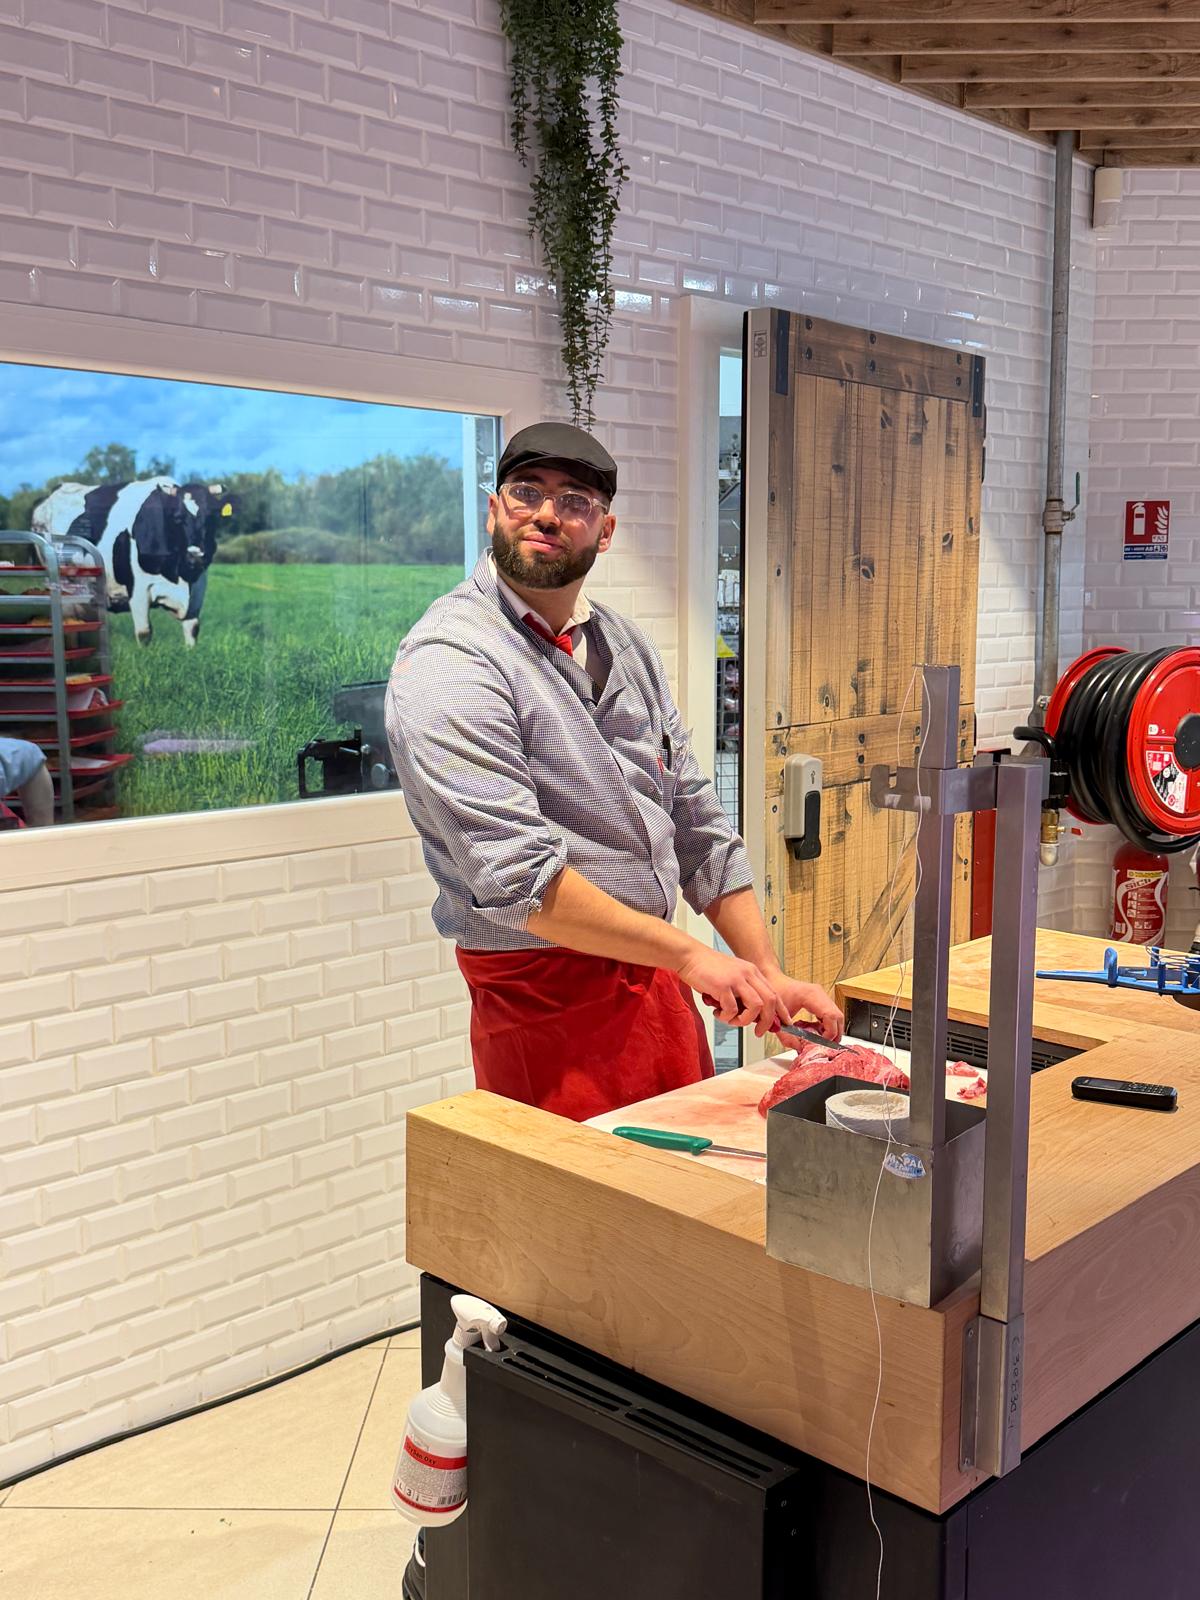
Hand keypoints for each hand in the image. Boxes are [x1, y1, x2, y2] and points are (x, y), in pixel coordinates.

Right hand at [675, 947, 789, 1032]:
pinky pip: (732, 1009)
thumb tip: (751, 1015)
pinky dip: (726, 1016)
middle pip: (769, 1001)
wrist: (690, 957)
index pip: (774, 993)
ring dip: (744, 1020)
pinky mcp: (723, 985)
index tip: (783, 1023)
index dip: (781, 1011)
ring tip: (731, 1020)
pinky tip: (718, 1012)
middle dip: (767, 1021)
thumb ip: (743, 992)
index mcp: (752, 972)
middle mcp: (748, 974)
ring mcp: (736, 979)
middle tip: (759, 1032)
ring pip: (755, 1007)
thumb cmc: (708, 969)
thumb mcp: (732, 976)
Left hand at [768, 975, 843, 1041]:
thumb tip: (798, 1048)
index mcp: (811, 995)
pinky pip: (831, 1014)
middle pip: (838, 1016)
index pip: (830, 1015)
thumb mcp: (777, 1017)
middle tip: (824, 1045)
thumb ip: (786, 1035)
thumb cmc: (773, 993)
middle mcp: (819, 993)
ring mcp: (821, 995)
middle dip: (834, 1033)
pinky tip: (816, 1030)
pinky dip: (827, 1025)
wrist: (770, 979)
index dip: (830, 1032)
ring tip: (819, 1039)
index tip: (822, 1042)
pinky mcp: (820, 999)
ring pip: (837, 1016)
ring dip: (832, 1030)